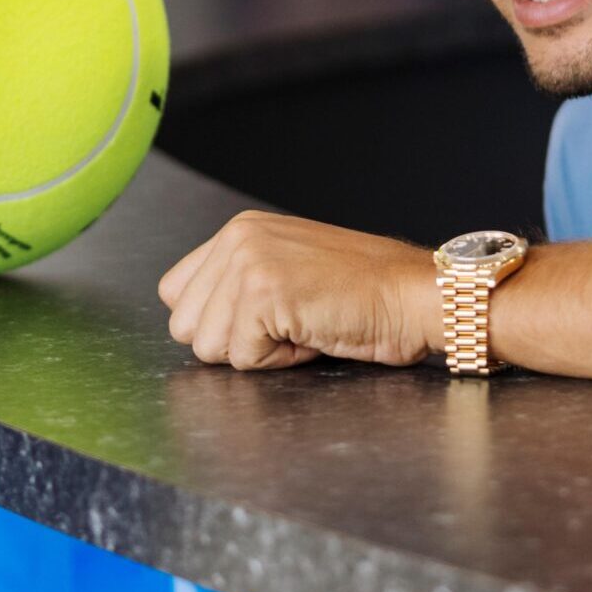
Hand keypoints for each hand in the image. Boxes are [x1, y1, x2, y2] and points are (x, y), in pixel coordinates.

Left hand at [159, 211, 437, 370]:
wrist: (415, 293)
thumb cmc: (364, 293)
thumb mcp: (287, 268)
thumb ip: (237, 283)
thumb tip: (193, 322)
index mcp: (237, 230)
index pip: (176, 295)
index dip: (220, 322)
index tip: (269, 315)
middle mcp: (236, 239)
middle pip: (185, 326)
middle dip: (235, 340)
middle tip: (291, 321)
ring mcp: (247, 264)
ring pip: (208, 347)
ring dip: (258, 351)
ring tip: (304, 325)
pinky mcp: (262, 295)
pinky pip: (243, 359)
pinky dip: (280, 360)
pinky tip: (313, 333)